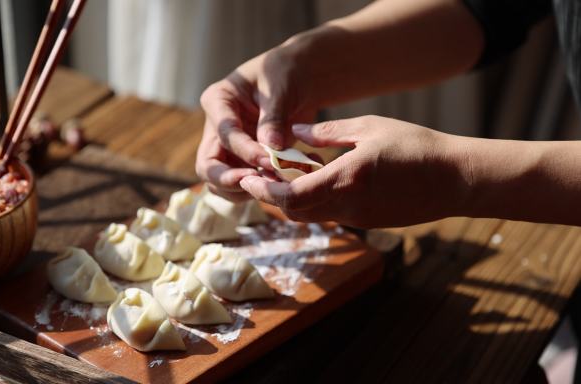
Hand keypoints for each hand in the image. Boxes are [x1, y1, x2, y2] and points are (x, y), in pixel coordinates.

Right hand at [196, 42, 315, 200]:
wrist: (299, 81)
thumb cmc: (285, 74)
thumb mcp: (279, 89)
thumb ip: (273, 118)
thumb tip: (271, 147)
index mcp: (217, 102)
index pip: (223, 133)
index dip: (244, 150)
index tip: (268, 160)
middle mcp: (216, 129)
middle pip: (208, 166)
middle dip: (229, 180)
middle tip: (257, 185)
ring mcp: (229, 149)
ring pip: (222, 184)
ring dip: (247, 189)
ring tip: (277, 184)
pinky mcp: (245, 163)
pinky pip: (247, 184)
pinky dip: (266, 188)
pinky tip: (291, 180)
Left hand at [239, 115, 469, 227]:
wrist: (456, 180)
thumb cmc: (417, 146)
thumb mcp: (369, 127)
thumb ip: (327, 131)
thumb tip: (292, 131)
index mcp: (346, 179)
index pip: (290, 197)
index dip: (264, 190)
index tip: (248, 176)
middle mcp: (348, 206)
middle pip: (293, 212)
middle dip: (271, 196)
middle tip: (259, 175)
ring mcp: (358, 219)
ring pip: (310, 216)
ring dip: (291, 200)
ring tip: (285, 174)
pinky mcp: (366, 222)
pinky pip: (329, 215)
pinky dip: (313, 201)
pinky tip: (316, 180)